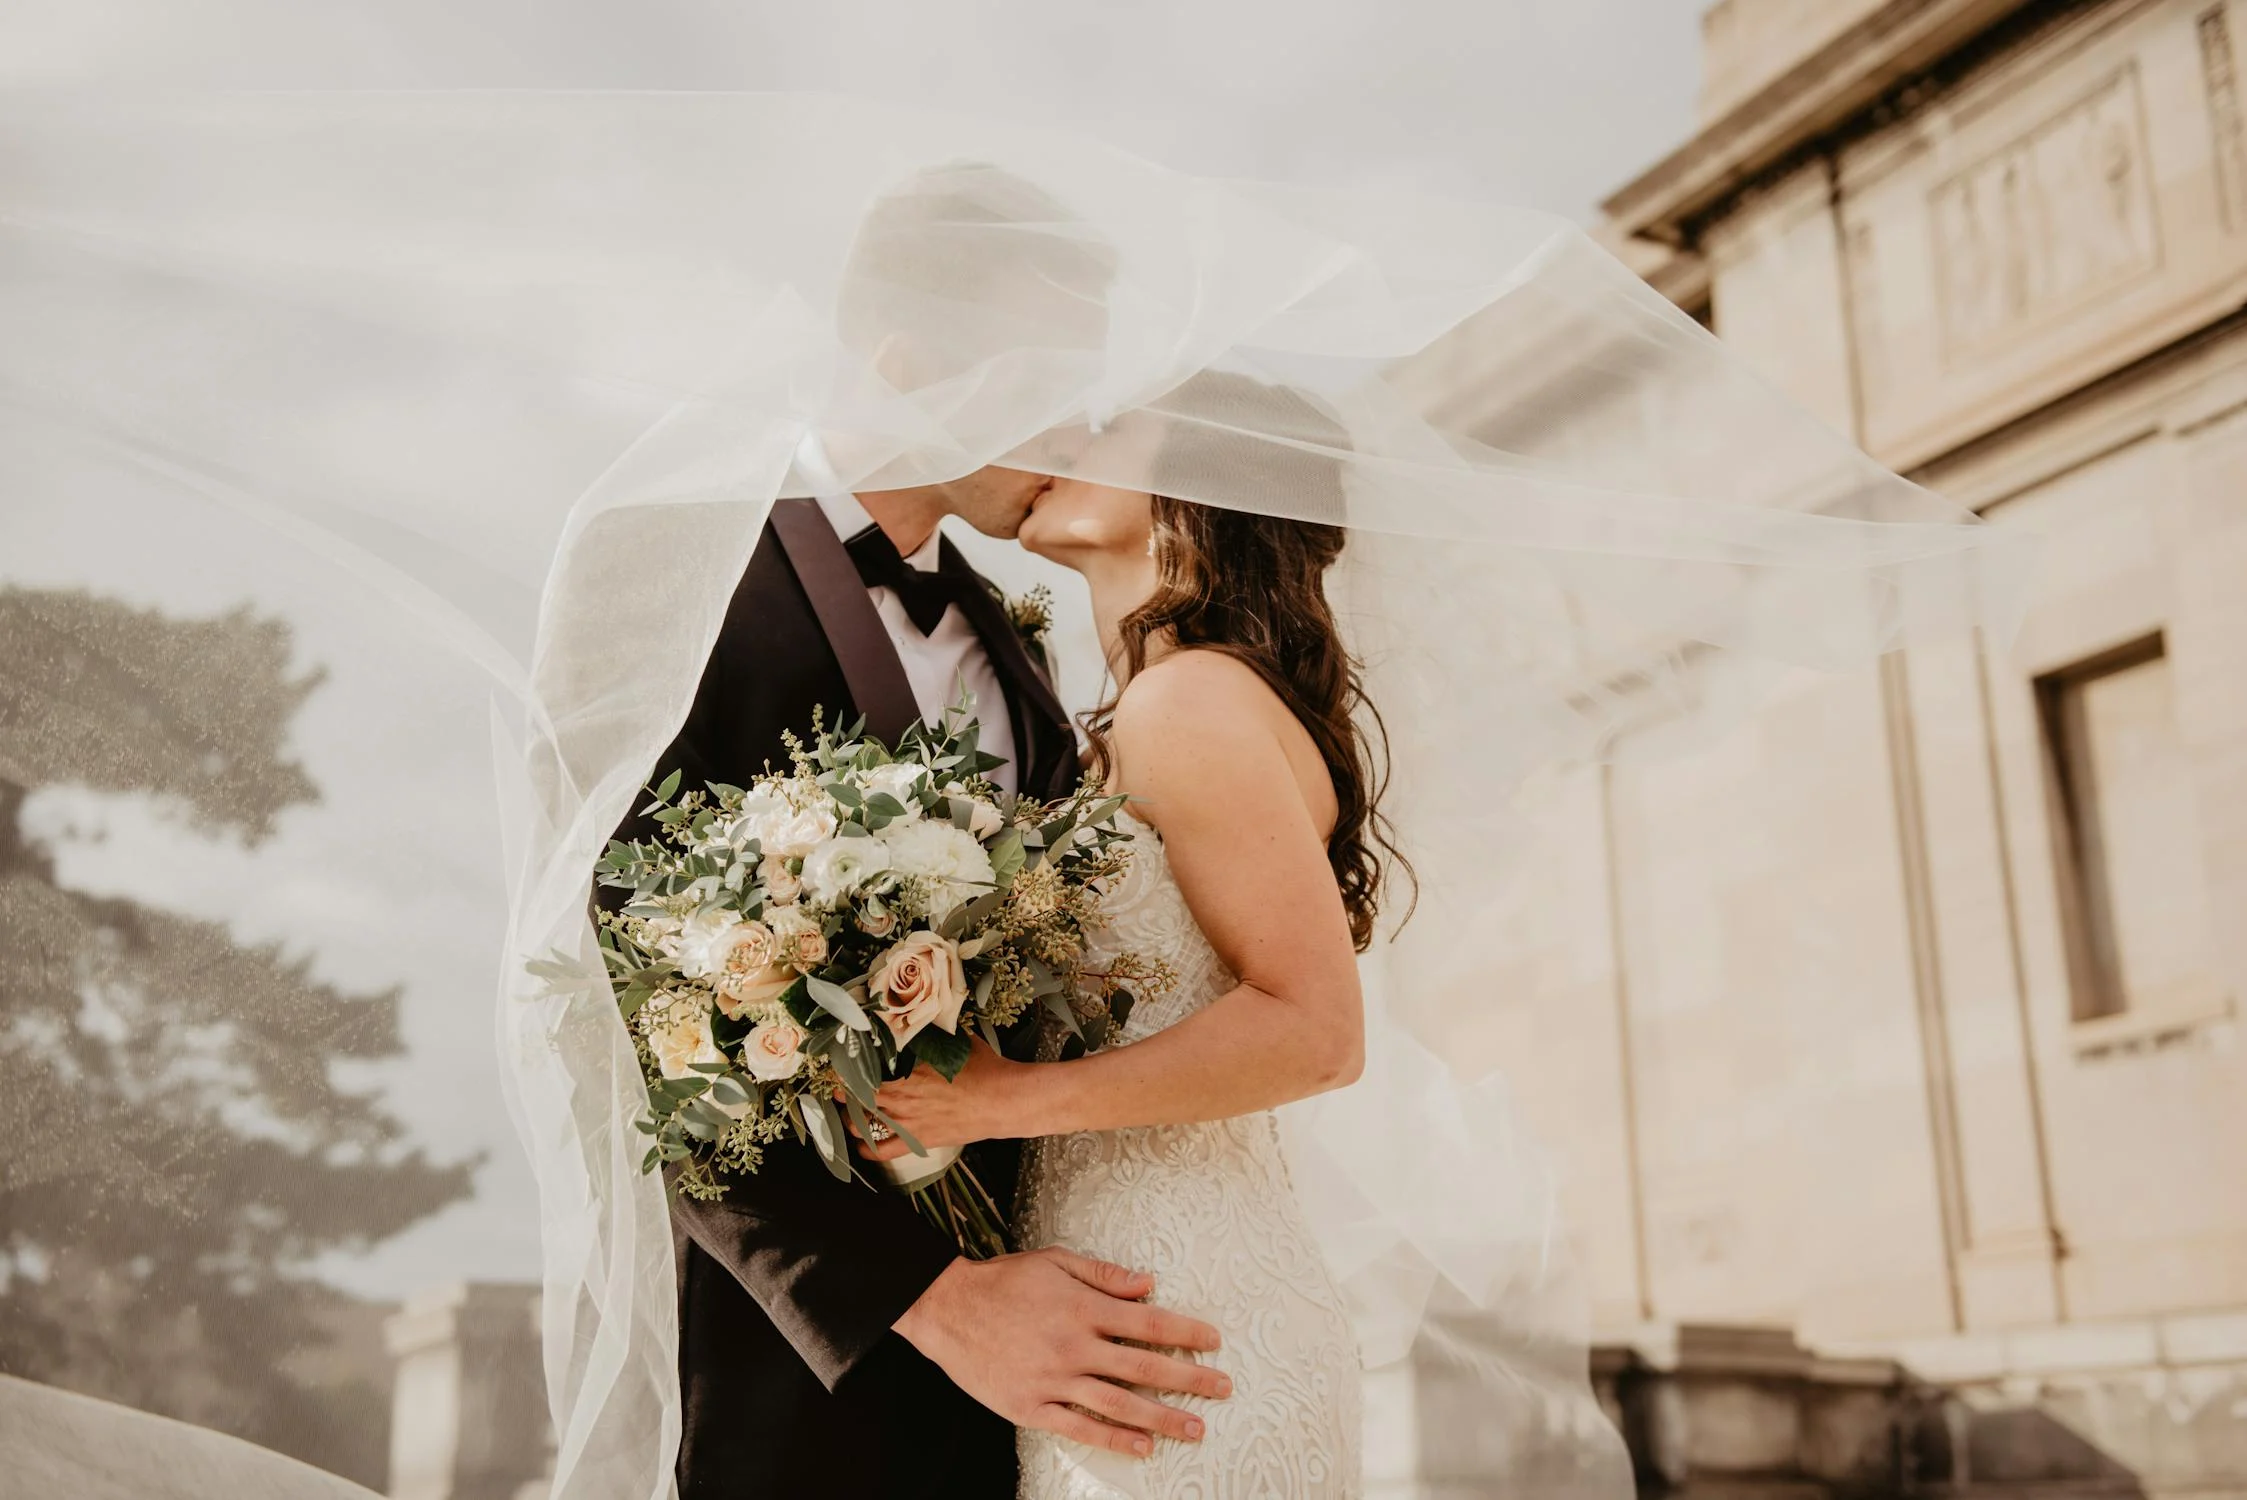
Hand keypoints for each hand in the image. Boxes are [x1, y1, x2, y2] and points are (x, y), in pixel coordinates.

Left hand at [854, 1037, 1028, 1157]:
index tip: (842, 1060)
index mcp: (908, 1068)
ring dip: (848, 1116)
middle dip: (842, 1088)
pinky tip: (860, 1142)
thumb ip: (936, 1033)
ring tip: (847, 1109)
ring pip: (861, 1122)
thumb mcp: (958, 1041)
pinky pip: (882, 1150)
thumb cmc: (985, 1068)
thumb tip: (927, 1018)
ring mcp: (907, 1121)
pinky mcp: (917, 1140)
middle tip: (839, 1083)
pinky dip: (866, 1148)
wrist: (1003, 1101)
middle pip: (856, 1093)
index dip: (847, 1064)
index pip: (864, 1066)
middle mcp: (901, 1095)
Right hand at [893, 1247, 1230, 1457]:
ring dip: (1162, 1418)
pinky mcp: (1031, 1407)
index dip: (1185, 1332)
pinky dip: (1114, 1439)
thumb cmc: (1003, 1281)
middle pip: (1144, 1367)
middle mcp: (1073, 1346)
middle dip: (1189, 1379)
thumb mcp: (1055, 1261)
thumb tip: (1149, 1284)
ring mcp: (1053, 1380)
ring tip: (1195, 1428)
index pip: (1148, 1322)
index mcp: (1082, 1307)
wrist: (947, 1309)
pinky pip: (1080, 1428)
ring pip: (1119, 1404)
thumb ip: (1104, 1274)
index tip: (1214, 1341)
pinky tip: (1142, 1447)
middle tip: (1222, 1389)